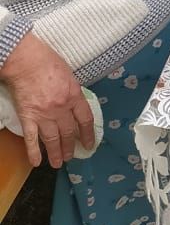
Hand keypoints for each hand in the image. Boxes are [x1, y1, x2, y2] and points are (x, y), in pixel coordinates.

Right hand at [0, 33, 94, 166]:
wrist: (26, 61)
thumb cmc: (48, 61)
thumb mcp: (70, 75)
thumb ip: (73, 91)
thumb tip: (74, 103)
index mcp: (75, 96)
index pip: (85, 120)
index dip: (88, 134)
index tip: (89, 144)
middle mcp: (62, 108)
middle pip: (69, 132)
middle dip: (71, 146)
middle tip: (71, 156)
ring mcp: (44, 114)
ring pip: (52, 138)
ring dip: (56, 152)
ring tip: (58, 163)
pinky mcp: (28, 117)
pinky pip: (31, 138)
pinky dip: (33, 151)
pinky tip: (36, 162)